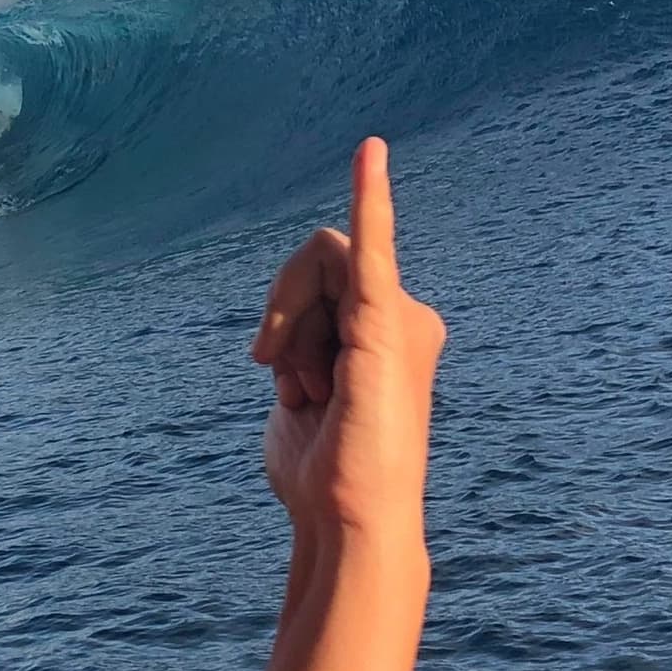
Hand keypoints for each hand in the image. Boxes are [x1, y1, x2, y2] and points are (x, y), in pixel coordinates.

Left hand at [250, 137, 445, 538]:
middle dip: (281, 313)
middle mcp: (402, 315)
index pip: (321, 271)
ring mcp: (400, 316)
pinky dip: (370, 195)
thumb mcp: (298, 398)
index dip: (283, 313)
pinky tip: (370, 153)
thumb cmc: (321, 473)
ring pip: (318, 261)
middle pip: (313, 259)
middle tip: (283, 379)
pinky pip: (375, 244)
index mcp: (381, 329)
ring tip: (310, 390)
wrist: (344, 517)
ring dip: (290, 328)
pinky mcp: (386, 324)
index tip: (268, 366)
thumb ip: (297, 355)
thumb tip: (281, 352)